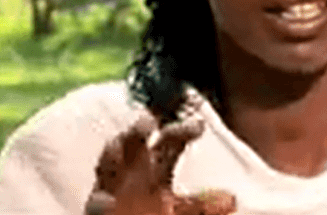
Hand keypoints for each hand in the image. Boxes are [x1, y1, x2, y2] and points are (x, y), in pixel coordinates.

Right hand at [85, 112, 235, 214]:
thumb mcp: (180, 212)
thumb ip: (202, 206)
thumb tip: (230, 200)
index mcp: (155, 169)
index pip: (169, 141)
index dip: (182, 131)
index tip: (199, 125)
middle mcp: (131, 173)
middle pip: (132, 143)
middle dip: (138, 130)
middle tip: (148, 121)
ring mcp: (110, 190)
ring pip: (107, 165)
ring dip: (114, 154)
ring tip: (121, 150)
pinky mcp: (97, 211)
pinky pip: (96, 205)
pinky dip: (101, 202)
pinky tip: (106, 200)